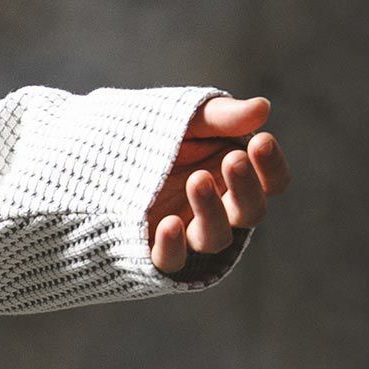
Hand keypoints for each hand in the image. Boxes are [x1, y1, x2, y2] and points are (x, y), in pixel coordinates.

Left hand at [147, 93, 289, 275]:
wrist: (98, 154)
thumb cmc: (155, 136)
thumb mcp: (185, 118)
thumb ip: (220, 116)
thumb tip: (262, 107)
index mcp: (232, 177)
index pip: (269, 181)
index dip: (271, 165)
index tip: (261, 140)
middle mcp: (218, 209)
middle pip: (250, 211)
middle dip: (245, 186)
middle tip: (234, 158)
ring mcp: (188, 232)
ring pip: (215, 237)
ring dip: (211, 210)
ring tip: (198, 179)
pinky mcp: (155, 248)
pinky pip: (171, 260)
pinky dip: (173, 247)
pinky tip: (169, 224)